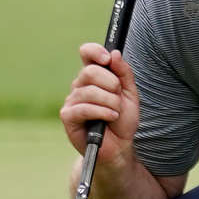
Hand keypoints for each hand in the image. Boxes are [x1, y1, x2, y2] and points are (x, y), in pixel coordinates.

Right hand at [59, 43, 139, 161]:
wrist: (120, 146)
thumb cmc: (123, 120)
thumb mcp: (131, 94)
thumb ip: (124, 73)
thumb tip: (114, 54)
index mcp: (93, 77)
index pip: (87, 53)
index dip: (95, 51)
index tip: (107, 59)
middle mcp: (80, 86)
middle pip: (90, 71)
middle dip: (111, 84)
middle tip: (118, 98)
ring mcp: (72, 101)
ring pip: (89, 91)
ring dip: (110, 103)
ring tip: (116, 113)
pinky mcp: (68, 116)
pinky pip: (84, 108)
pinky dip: (102, 112)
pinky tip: (111, 118)